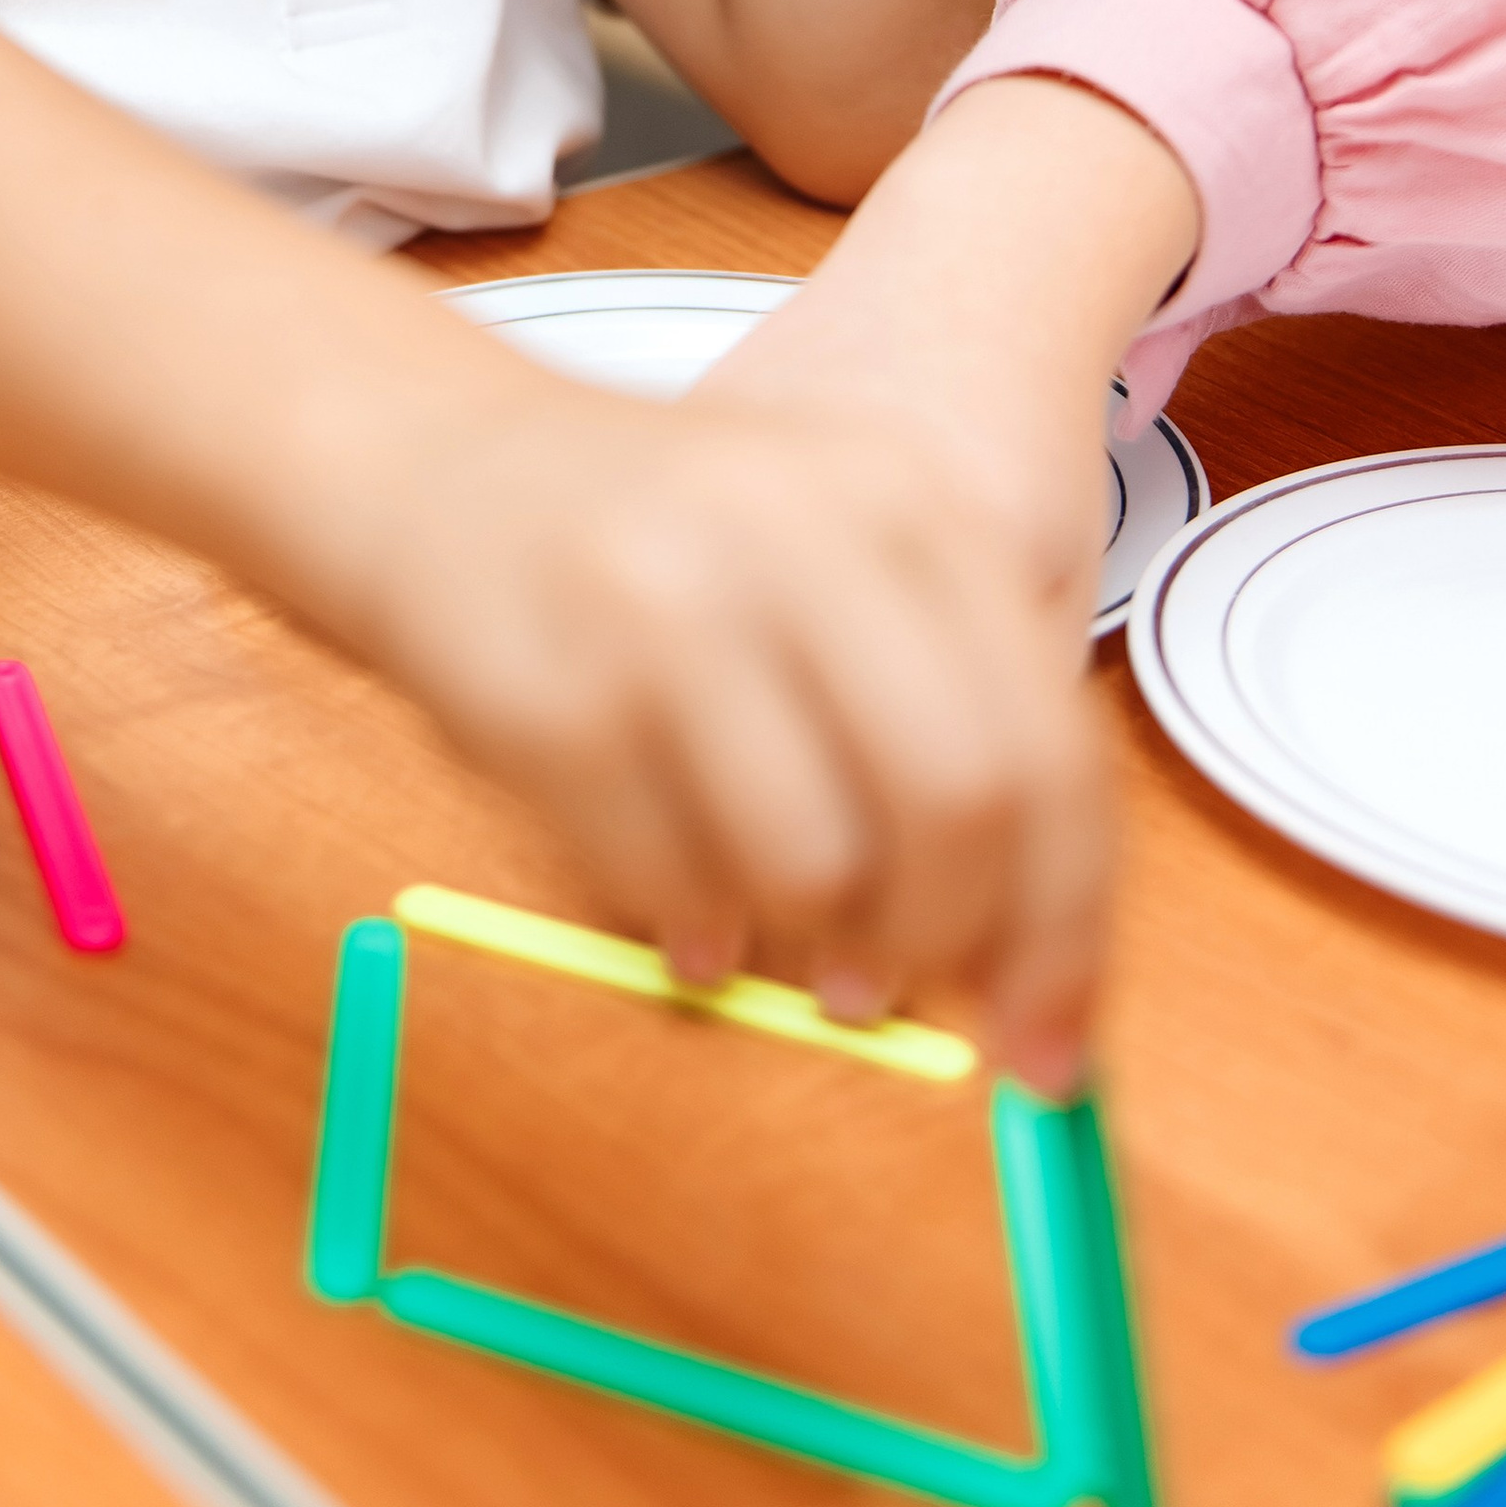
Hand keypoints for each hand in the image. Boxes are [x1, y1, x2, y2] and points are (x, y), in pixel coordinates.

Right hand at [360, 361, 1112, 1091]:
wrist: (435, 462)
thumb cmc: (664, 545)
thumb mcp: (835, 563)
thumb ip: (949, 718)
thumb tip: (1036, 963)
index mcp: (904, 501)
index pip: (1053, 749)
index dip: (1070, 928)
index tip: (1055, 1044)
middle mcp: (800, 535)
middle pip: (959, 806)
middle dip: (950, 945)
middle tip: (907, 995)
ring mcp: (672, 610)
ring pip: (816, 864)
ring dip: (810, 941)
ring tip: (777, 918)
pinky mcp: (561, 697)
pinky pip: (675, 886)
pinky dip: (697, 931)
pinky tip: (687, 903)